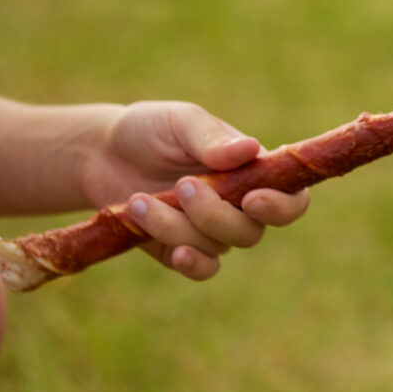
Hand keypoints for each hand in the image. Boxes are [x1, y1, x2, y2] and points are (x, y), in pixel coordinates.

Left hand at [81, 101, 310, 279]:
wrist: (101, 154)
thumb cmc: (151, 130)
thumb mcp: (180, 122)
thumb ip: (212, 138)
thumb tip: (251, 149)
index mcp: (251, 170)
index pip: (291, 197)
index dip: (282, 206)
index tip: (252, 198)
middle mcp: (239, 205)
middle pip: (252, 230)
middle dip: (216, 214)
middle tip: (183, 185)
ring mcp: (211, 230)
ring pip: (217, 246)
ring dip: (177, 226)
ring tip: (139, 200)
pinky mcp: (181, 250)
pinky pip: (202, 269)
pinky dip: (192, 263)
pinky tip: (173, 251)